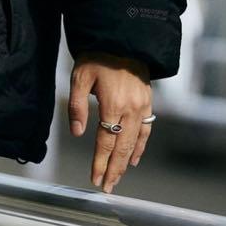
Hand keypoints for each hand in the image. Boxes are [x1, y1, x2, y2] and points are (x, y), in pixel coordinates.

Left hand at [68, 50, 151, 194]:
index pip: (105, 142)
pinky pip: (145, 131)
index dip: (100, 162)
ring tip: (117, 178)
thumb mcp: (80, 77)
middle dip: (113, 169)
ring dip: (125, 163)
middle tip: (106, 187)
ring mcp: (142, 107)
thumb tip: (77, 133)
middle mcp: (131, 109)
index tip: (95, 178)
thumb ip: (78, 106)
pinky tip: (133, 159)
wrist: (122, 38)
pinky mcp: (148, 103)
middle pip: (122, 148)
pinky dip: (140, 147)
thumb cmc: (97, 56)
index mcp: (113, 104)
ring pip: (134, 143)